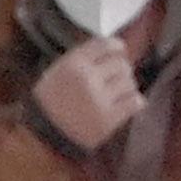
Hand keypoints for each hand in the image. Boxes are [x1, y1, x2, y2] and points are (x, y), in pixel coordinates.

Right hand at [31, 37, 146, 150]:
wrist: (45, 135)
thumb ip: (82, 58)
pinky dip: (135, 102)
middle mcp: (87, 78)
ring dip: (127, 87)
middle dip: (122, 70)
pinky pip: (135, 102)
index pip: (104, 45)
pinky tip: (127, 104)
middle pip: (121, 64)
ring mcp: (99, 99)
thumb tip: (110, 48)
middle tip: (117, 78)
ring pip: (129, 83)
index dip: (116, 46)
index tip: (120, 50)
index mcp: (73, 63)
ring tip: (119, 94)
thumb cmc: (50, 101)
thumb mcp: (57, 71)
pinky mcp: (108, 119)